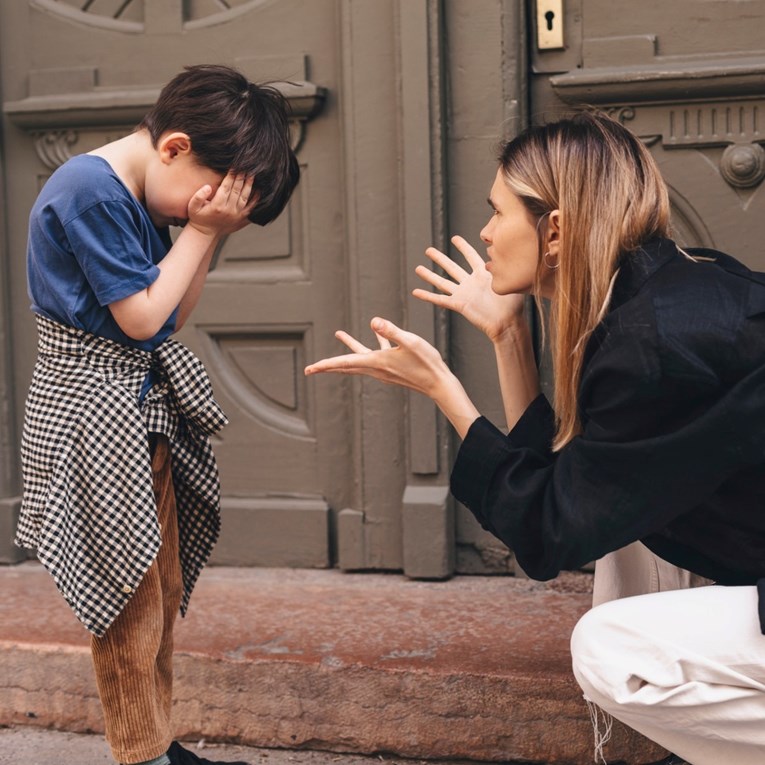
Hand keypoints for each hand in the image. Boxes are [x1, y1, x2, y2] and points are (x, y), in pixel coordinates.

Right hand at [186, 171, 255, 236]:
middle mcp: (229, 210)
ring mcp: (237, 215)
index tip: (235, 166)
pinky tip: (259, 190)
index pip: (226, 186)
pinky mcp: (241, 219)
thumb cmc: (198, 218)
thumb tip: (208, 187)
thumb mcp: (192, 207)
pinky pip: (251, 208)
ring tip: (252, 174)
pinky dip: (256, 199)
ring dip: (249, 185)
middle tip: (246, 166)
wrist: (205, 233)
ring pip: (245, 197)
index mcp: (217, 205)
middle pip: (237, 189)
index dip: (231, 175)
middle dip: (241, 177)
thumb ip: (198, 196)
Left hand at [305, 317, 451, 398]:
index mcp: (376, 362)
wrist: (438, 383)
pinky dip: (371, 344)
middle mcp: (376, 368)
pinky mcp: (391, 367)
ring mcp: (383, 369)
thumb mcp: (410, 342)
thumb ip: (391, 331)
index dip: (325, 364)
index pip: (344, 363)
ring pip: (359, 359)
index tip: (309, 369)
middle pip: (345, 366)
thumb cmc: (426, 363)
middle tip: (309, 370)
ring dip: (348, 347)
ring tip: (340, 333)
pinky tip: (375, 331)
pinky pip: (375, 354)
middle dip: (327, 366)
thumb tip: (373, 321)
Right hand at [414, 235, 526, 341]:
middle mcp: (471, 283)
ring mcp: (464, 294)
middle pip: (451, 267)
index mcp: (484, 275)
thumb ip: (501, 266)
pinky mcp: (459, 305)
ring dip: (429, 276)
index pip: (471, 257)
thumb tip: (492, 254)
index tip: (454, 238)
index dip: (463, 247)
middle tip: (428, 250)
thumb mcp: (509, 279)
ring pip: (442, 282)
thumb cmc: (514, 304)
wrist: (508, 323)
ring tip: (418, 268)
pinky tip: (416, 292)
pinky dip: (428, 296)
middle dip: (440, 259)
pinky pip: (440, 300)